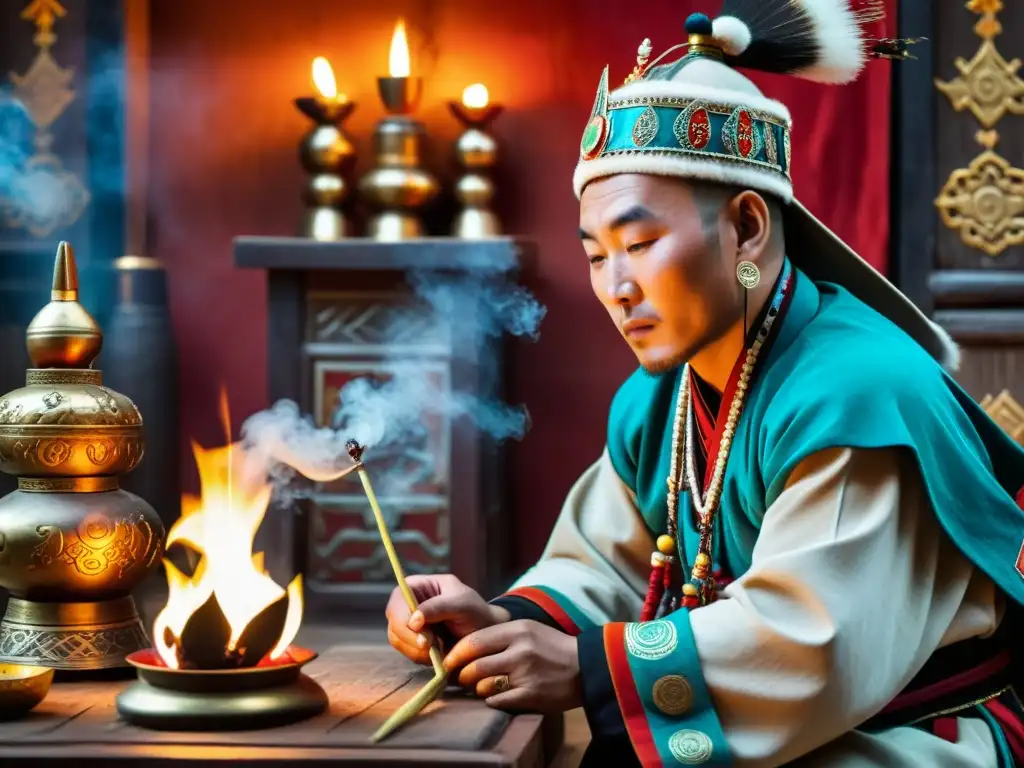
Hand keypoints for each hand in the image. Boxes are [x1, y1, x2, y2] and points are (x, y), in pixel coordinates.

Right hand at [385, 574, 510, 665]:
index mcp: (417, 586)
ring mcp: (407, 624)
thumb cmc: (475, 612)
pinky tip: (437, 654)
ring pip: (397, 639)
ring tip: (439, 649)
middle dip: (411, 638)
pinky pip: (406, 652)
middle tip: (432, 647)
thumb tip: (414, 619)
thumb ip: (439, 607)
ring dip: (416, 650)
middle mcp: (407, 604)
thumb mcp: (462, 603)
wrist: (484, 634)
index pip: (398, 600)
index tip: (423, 634)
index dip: (403, 618)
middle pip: (394, 622)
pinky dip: (419, 657)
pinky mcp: (411, 642)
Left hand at [443, 620, 581, 713]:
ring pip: (483, 685)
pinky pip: (497, 701)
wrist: (587, 667)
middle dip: (463, 675)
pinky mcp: (531, 695)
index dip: (456, 654)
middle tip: (461, 678)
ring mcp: (526, 674)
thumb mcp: (528, 630)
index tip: (448, 661)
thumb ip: (499, 635)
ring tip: (480, 686)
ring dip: (477, 688)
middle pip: (475, 666)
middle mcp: (520, 650)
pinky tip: (495, 696)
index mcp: (518, 630)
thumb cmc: (553, 647)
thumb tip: (466, 648)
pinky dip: (491, 700)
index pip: (474, 641)